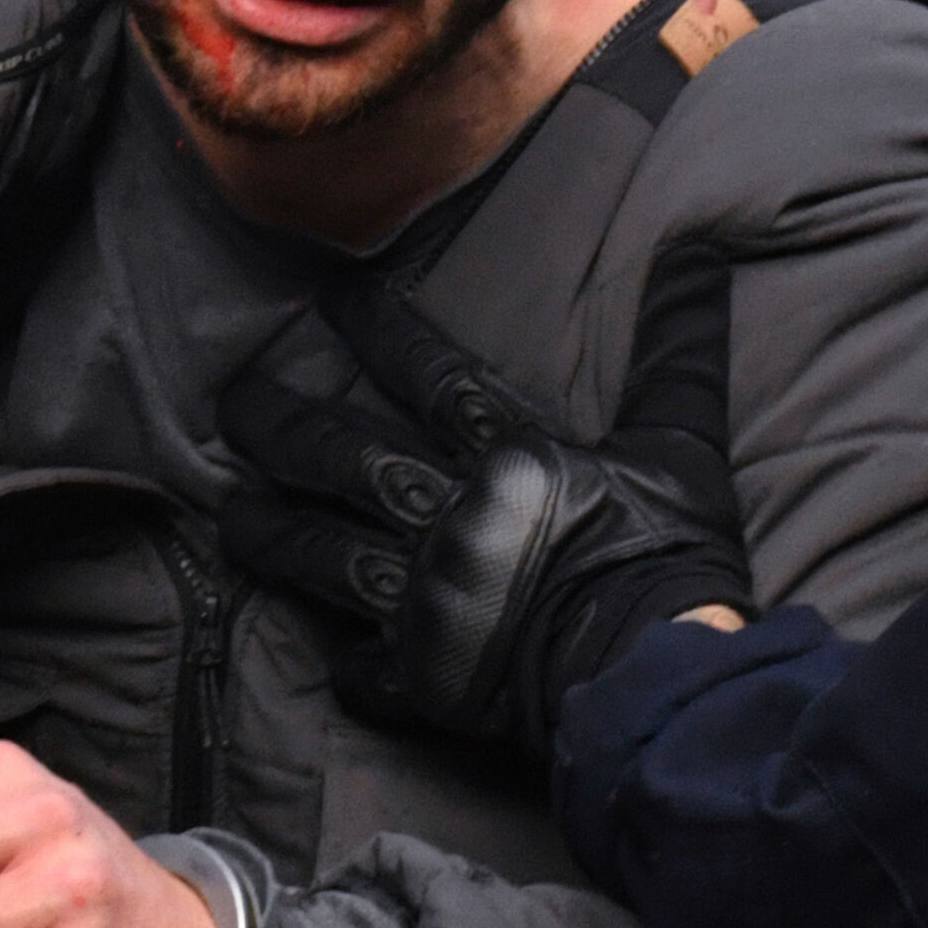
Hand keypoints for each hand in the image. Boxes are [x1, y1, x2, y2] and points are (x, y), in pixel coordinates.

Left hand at [211, 285, 752, 748]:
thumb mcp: (683, 441)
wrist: (655, 670)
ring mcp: (425, 598)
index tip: (330, 297)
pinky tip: (324, 651)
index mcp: (507, 460)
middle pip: (344, 459)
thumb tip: (700, 251)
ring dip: (272, 533)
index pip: (429, 376)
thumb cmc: (672, 555)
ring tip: (227, 517)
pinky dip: (346, 663)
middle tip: (230, 404)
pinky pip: (365, 670)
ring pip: (324, 555)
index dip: (379, 330)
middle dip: (281, 427)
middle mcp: (448, 519)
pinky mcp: (423, 675)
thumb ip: (678, 349)